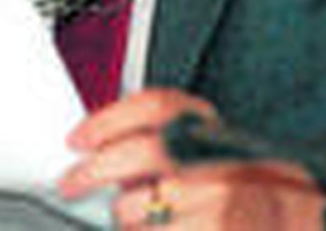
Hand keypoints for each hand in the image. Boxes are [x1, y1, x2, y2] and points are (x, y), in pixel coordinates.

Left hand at [58, 87, 325, 228]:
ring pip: (135, 208)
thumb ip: (170, 149)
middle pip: (135, 153)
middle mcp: (219, 163)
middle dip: (91, 171)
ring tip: (141, 224)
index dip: (107, 119)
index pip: (156, 106)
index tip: (78, 138)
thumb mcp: (217, 160)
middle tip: (71, 182)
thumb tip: (102, 152)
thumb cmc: (254, 200)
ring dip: (125, 220)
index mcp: (216, 136)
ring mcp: (219, 202)